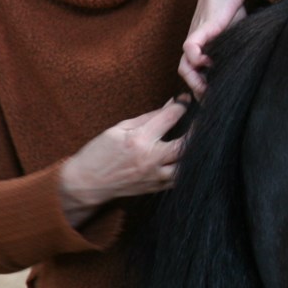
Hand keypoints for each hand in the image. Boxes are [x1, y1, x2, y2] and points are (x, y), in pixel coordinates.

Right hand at [57, 98, 189, 225]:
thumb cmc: (99, 153)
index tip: (186, 99)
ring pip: (187, 165)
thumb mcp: (119, 128)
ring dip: (195, 151)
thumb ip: (148, 117)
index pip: (170, 117)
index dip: (181, 105)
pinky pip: (179, 179)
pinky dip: (186, 167)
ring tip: (199, 140)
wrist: (86, 183)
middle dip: (198, 129)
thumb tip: (170, 104)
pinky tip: (188, 158)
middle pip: (186, 144)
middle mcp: (150, 159)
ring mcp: (154, 176)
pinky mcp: (155, 188)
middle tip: (202, 119)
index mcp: (139, 139)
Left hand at [180, 0, 249, 96]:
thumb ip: (231, 53)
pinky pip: (190, 48)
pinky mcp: (203, 27)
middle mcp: (196, 44)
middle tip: (210, 100)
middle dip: (197, 90)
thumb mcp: (234, 36)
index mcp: (202, 48)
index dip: (201, 89)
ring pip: (184, 65)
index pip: (194, 74)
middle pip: (186, 73)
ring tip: (208, 87)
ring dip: (194, 80)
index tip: (213, 100)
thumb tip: (244, 73)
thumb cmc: (232, 8)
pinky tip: (209, 63)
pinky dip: (196, 59)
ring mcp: (197, 36)